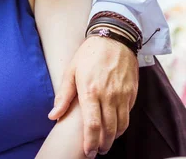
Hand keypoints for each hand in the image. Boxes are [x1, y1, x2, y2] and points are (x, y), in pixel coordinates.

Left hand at [48, 36, 138, 157]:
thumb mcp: (71, 71)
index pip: (92, 124)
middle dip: (103, 144)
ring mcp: (123, 94)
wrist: (115, 38)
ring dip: (114, 137)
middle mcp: (109, 95)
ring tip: (106, 142)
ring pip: (121, 124)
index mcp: (90, 91)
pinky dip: (122, 124)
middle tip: (97, 151)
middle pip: (109, 129)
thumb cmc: (88, 54)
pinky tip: (115, 126)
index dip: (90, 142)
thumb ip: (63, 96)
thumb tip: (53, 116)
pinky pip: (128, 114)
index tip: (88, 152)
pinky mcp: (132, 92)